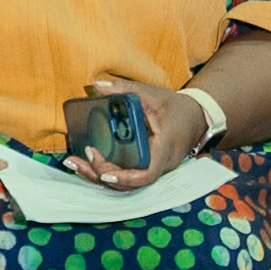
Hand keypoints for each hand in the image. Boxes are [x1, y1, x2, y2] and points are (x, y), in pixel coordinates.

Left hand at [63, 78, 207, 192]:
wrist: (195, 117)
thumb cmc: (175, 107)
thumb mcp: (152, 95)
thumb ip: (126, 89)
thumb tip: (97, 86)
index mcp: (164, 150)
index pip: (147, 175)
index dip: (126, 179)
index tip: (105, 173)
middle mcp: (160, 166)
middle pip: (129, 183)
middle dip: (100, 175)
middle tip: (77, 160)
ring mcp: (154, 169)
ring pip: (125, 183)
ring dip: (99, 176)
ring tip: (74, 164)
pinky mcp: (147, 167)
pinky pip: (127, 176)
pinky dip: (107, 172)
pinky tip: (87, 163)